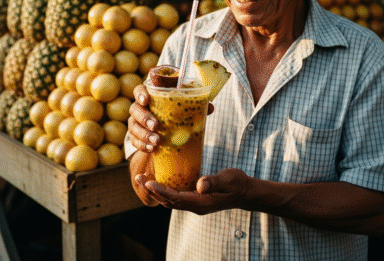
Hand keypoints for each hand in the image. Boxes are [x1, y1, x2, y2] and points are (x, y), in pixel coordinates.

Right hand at [127, 83, 213, 153]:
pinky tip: (152, 149)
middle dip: (144, 118)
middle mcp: (139, 108)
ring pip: (133, 127)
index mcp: (149, 96)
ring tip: (157, 142)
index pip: (139, 90)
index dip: (140, 94)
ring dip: (144, 135)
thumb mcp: (184, 108)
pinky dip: (142, 146)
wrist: (166, 131)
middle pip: (135, 109)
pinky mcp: (135, 137)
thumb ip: (195, 105)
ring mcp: (135, 123)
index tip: (146, 100)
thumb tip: (210, 107)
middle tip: (156, 126)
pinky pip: (134, 141)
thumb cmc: (174, 114)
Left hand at [133, 168, 250, 214]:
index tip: (148, 182)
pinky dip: (165, 190)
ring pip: (170, 200)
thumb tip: (200, 185)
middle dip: (152, 190)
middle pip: (168, 201)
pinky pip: (176, 197)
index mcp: (201, 202)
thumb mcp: (228, 179)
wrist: (246, 192)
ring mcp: (195, 204)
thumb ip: (214, 182)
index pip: (176, 198)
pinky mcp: (196, 199)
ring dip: (156, 191)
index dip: (161, 190)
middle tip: (138, 178)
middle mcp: (196, 206)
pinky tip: (159, 180)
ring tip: (143, 179)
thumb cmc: (238, 183)